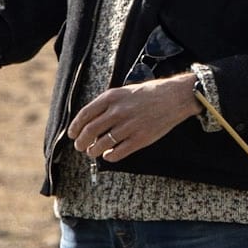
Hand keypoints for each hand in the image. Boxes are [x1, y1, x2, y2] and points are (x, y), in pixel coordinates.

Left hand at [64, 74, 200, 162]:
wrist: (174, 97)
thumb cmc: (149, 93)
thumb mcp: (124, 91)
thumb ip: (108, 103)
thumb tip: (91, 118)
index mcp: (111, 98)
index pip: (85, 115)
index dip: (75, 127)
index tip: (72, 134)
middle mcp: (117, 112)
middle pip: (90, 131)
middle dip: (81, 142)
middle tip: (80, 146)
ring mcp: (128, 126)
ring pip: (101, 144)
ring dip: (93, 151)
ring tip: (92, 152)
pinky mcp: (140, 139)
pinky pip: (118, 152)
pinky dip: (109, 156)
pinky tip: (108, 155)